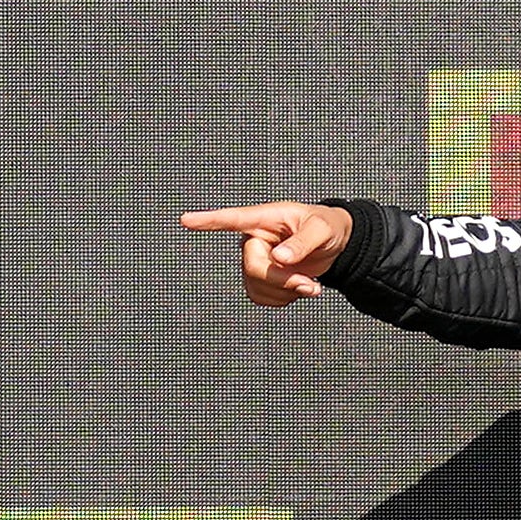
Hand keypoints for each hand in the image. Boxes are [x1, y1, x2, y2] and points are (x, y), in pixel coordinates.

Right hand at [179, 201, 354, 306]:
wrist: (334, 244)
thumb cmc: (326, 228)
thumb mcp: (322, 230)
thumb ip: (303, 243)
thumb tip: (280, 257)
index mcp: (265, 220)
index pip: (233, 219)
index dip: (209, 221)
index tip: (185, 220)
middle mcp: (255, 240)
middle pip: (253, 268)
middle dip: (283, 282)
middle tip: (310, 283)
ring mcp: (256, 261)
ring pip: (256, 287)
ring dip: (286, 293)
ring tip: (311, 285)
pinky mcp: (261, 280)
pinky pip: (262, 298)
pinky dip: (284, 300)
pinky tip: (299, 288)